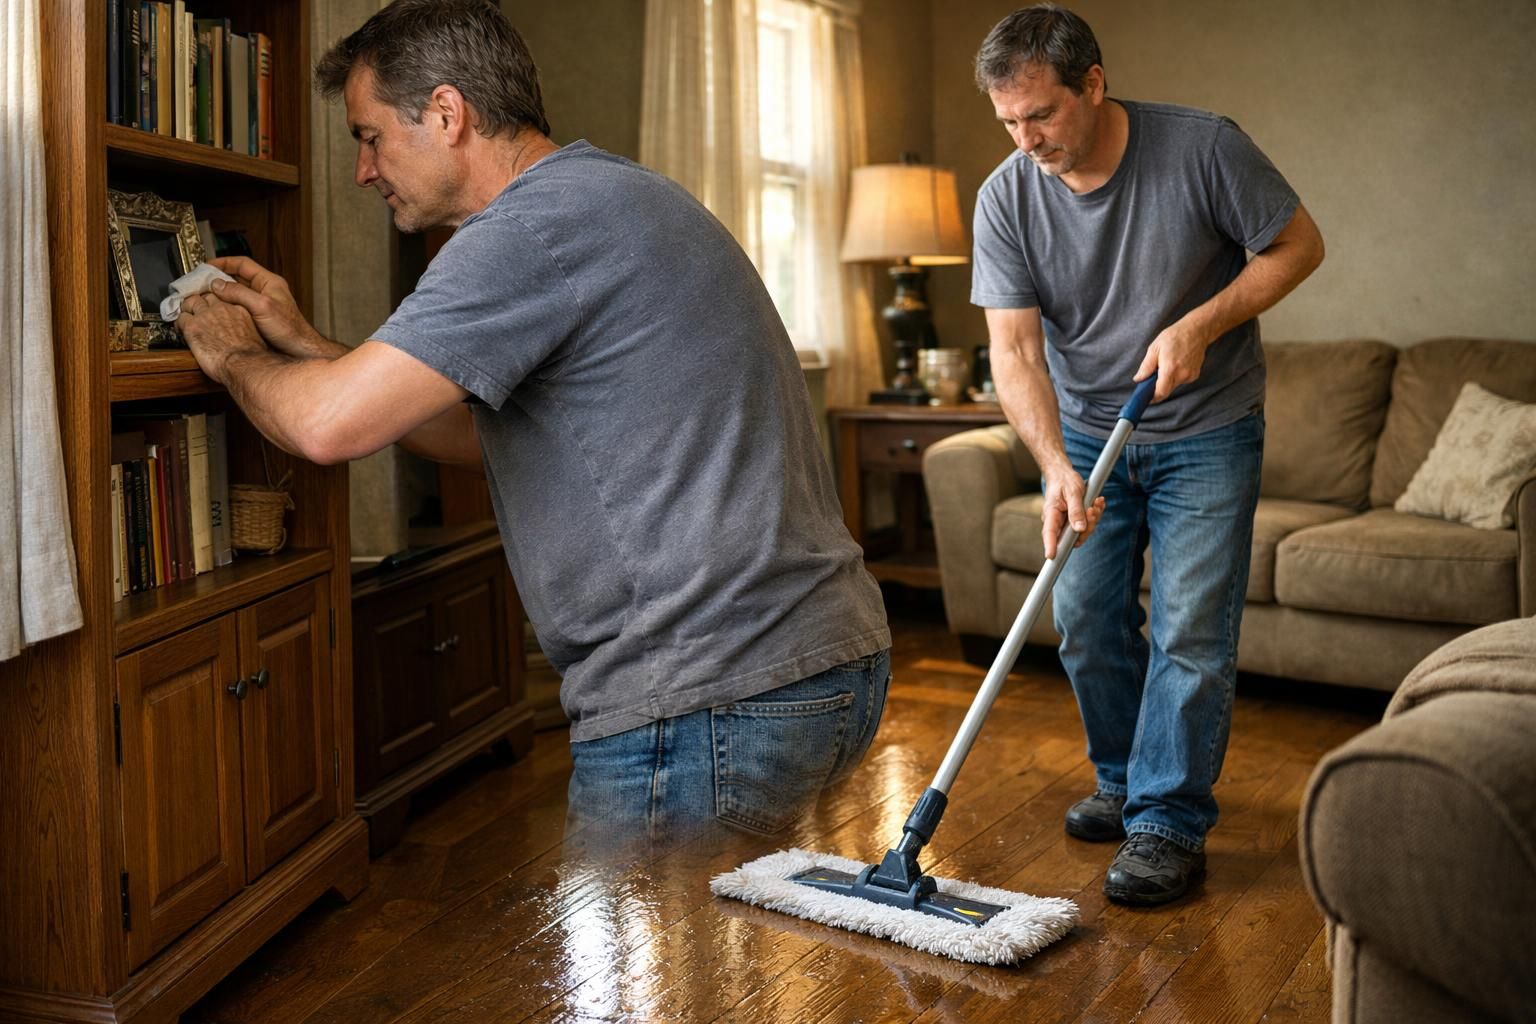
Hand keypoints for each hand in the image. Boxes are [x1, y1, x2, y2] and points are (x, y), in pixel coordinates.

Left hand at [177, 291, 265, 384]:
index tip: (214, 308)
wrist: (243, 364)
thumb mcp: (255, 335)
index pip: (223, 297)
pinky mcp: (192, 326)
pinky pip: (180, 318)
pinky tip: (181, 330)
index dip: (216, 303)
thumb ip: (244, 327)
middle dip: (200, 301)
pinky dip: (179, 323)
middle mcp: (222, 308)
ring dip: (187, 309)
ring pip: (190, 302)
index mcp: (239, 309)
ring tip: (186, 316)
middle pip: (206, 296)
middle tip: (197, 309)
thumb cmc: (251, 357)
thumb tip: (240, 333)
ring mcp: (206, 315)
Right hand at [205, 256, 326, 356]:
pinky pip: (239, 306)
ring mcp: (263, 304)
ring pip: (237, 293)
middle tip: (201, 282)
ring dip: (221, 293)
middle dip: (219, 278)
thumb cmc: (290, 330)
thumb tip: (217, 284)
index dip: (223, 263)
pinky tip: (217, 312)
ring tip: (204, 295)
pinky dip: (227, 306)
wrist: (301, 351)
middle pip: (238, 278)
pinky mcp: (260, 317)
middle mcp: (266, 291)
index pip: (243, 264)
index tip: (207, 267)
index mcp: (270, 282)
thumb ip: (240, 293)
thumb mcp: (262, 307)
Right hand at [1040, 465, 1105, 559]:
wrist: (1063, 474)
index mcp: (1051, 514)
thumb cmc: (1064, 481)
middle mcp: (1057, 521)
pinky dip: (1095, 515)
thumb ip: (1075, 511)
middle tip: (1092, 511)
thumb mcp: (1072, 492)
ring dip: (1093, 519)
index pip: (1049, 533)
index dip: (1050, 545)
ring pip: (1081, 532)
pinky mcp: (1074, 520)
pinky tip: (1097, 503)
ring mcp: (1066, 522)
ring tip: (1096, 503)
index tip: (1051, 556)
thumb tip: (1079, 529)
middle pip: (1070, 537)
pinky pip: (1086, 524)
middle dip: (1086, 527)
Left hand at [1134, 317, 1210, 401]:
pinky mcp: (1195, 375)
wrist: (1196, 331)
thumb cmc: (1174, 336)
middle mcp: (1182, 374)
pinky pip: (1181, 381)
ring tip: (1167, 364)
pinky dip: (1176, 376)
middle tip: (1153, 377)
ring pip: (1173, 385)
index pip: (1161, 392)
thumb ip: (1146, 366)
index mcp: (1170, 368)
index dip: (1153, 398)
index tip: (1146, 398)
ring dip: (1167, 380)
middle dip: (1158, 387)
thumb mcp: (1154, 348)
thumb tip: (1138, 379)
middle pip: (1166, 390)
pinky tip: (1177, 364)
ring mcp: (1190, 375)